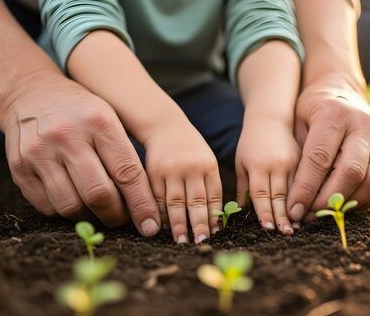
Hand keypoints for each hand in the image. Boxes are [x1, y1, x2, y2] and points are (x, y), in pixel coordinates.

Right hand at [0, 72, 160, 235]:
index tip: (150, 226)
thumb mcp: (110, 119)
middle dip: (115, 216)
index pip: (126, 173)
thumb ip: (125, 156)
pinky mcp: (19, 167)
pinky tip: (75, 202)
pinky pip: (47, 206)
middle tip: (122, 219)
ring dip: (90, 218)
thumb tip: (145, 205)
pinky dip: (65, 212)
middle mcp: (67, 136)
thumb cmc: (82, 112)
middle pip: (98, 194)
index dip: (141, 205)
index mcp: (99, 122)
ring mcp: (39, 152)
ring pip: (70, 206)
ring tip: (99, 212)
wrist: (31, 93)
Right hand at [143, 114, 221, 243]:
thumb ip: (210, 185)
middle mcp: (192, 168)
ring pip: (176, 202)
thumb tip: (214, 218)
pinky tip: (163, 226)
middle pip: (196, 201)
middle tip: (200, 242)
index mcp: (209, 166)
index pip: (214, 196)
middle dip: (198, 224)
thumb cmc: (191, 150)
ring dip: (178, 224)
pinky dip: (160, 213)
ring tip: (181, 240)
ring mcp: (172, 170)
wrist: (166, 126)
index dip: (213, 217)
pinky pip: (157, 197)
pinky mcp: (154, 172)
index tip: (213, 234)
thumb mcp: (207, 161)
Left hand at [235, 117, 300, 234]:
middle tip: (286, 233)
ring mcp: (293, 162)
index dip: (265, 211)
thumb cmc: (251, 143)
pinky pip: (307, 180)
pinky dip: (308, 195)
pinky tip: (310, 209)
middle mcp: (277, 164)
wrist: (270, 119)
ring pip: (296, 189)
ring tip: (299, 226)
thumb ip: (243, 187)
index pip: (261, 193)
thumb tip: (239, 212)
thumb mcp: (241, 163)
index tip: (268, 228)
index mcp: (258, 165)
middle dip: (283, 215)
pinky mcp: (304, 160)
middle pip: (280, 195)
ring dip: (297, 208)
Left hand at [287, 79, 369, 220]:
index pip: (320, 158)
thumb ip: (298, 158)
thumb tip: (293, 201)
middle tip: (309, 217)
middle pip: (351, 172)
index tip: (294, 210)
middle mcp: (363, 125)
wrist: (341, 91)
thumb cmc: (311, 112)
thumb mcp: (296, 124)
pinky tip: (342, 205)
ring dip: (348, 204)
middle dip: (328, 200)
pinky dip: (362, 201)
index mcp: (335, 114)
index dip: (306, 188)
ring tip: (325, 214)